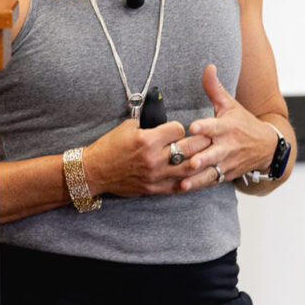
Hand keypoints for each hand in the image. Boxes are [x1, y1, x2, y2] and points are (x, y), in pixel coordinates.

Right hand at [85, 118, 211, 197]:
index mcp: (148, 140)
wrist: (95, 170)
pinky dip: (189, 180)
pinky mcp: (154, 189)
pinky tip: (196, 175)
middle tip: (208, 138)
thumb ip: (148, 122)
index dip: (181, 127)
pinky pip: (178, 186)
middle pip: (189, 148)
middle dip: (200, 141)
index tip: (179, 129)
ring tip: (207, 156)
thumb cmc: (110, 146)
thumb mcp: (128, 126)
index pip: (179, 129)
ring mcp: (155, 176)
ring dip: (200, 161)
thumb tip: (162, 114)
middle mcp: (154, 159)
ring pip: (188, 169)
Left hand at [179, 64, 274, 191]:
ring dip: (197, 178)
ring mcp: (226, 162)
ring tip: (182, 182)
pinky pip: (210, 182)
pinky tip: (182, 189)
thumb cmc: (244, 123)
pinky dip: (197, 186)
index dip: (205, 126)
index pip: (215, 126)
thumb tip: (208, 66)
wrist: (267, 148)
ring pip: (211, 171)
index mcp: (227, 127)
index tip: (193, 126)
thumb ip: (214, 88)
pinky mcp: (224, 174)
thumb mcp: (231, 105)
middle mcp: (227, 146)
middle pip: (212, 153)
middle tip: (187, 161)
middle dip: (200, 158)